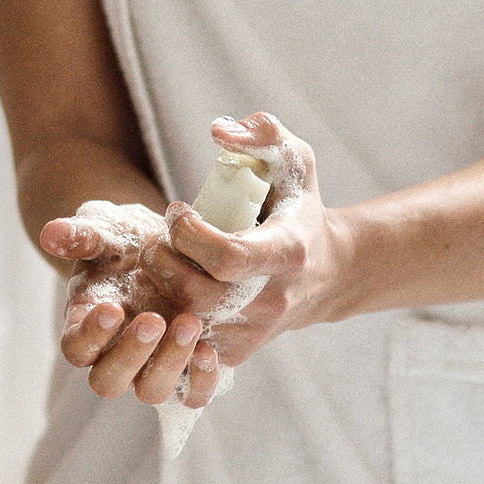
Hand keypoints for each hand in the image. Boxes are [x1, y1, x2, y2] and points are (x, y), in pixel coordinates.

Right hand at [40, 200, 221, 407]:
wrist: (171, 253)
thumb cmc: (128, 246)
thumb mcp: (108, 232)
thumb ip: (84, 236)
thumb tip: (52, 234)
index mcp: (86, 330)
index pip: (77, 349)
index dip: (90, 335)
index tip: (112, 307)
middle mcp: (116, 359)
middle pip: (109, 381)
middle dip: (131, 353)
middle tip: (154, 319)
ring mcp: (151, 371)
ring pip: (151, 391)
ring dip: (169, 363)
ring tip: (190, 323)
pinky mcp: (188, 374)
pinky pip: (192, 396)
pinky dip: (201, 380)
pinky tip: (209, 350)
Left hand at [163, 114, 346, 366]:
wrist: (326, 275)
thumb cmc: (299, 210)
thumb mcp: (295, 162)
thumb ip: (263, 133)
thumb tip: (218, 131)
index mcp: (287, 254)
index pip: (227, 257)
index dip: (188, 233)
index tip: (180, 211)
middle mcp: (272, 302)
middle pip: (195, 293)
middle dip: (161, 260)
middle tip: (159, 238)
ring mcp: (255, 333)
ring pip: (184, 323)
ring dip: (157, 289)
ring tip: (161, 261)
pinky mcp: (238, 351)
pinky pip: (185, 344)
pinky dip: (165, 317)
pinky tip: (167, 291)